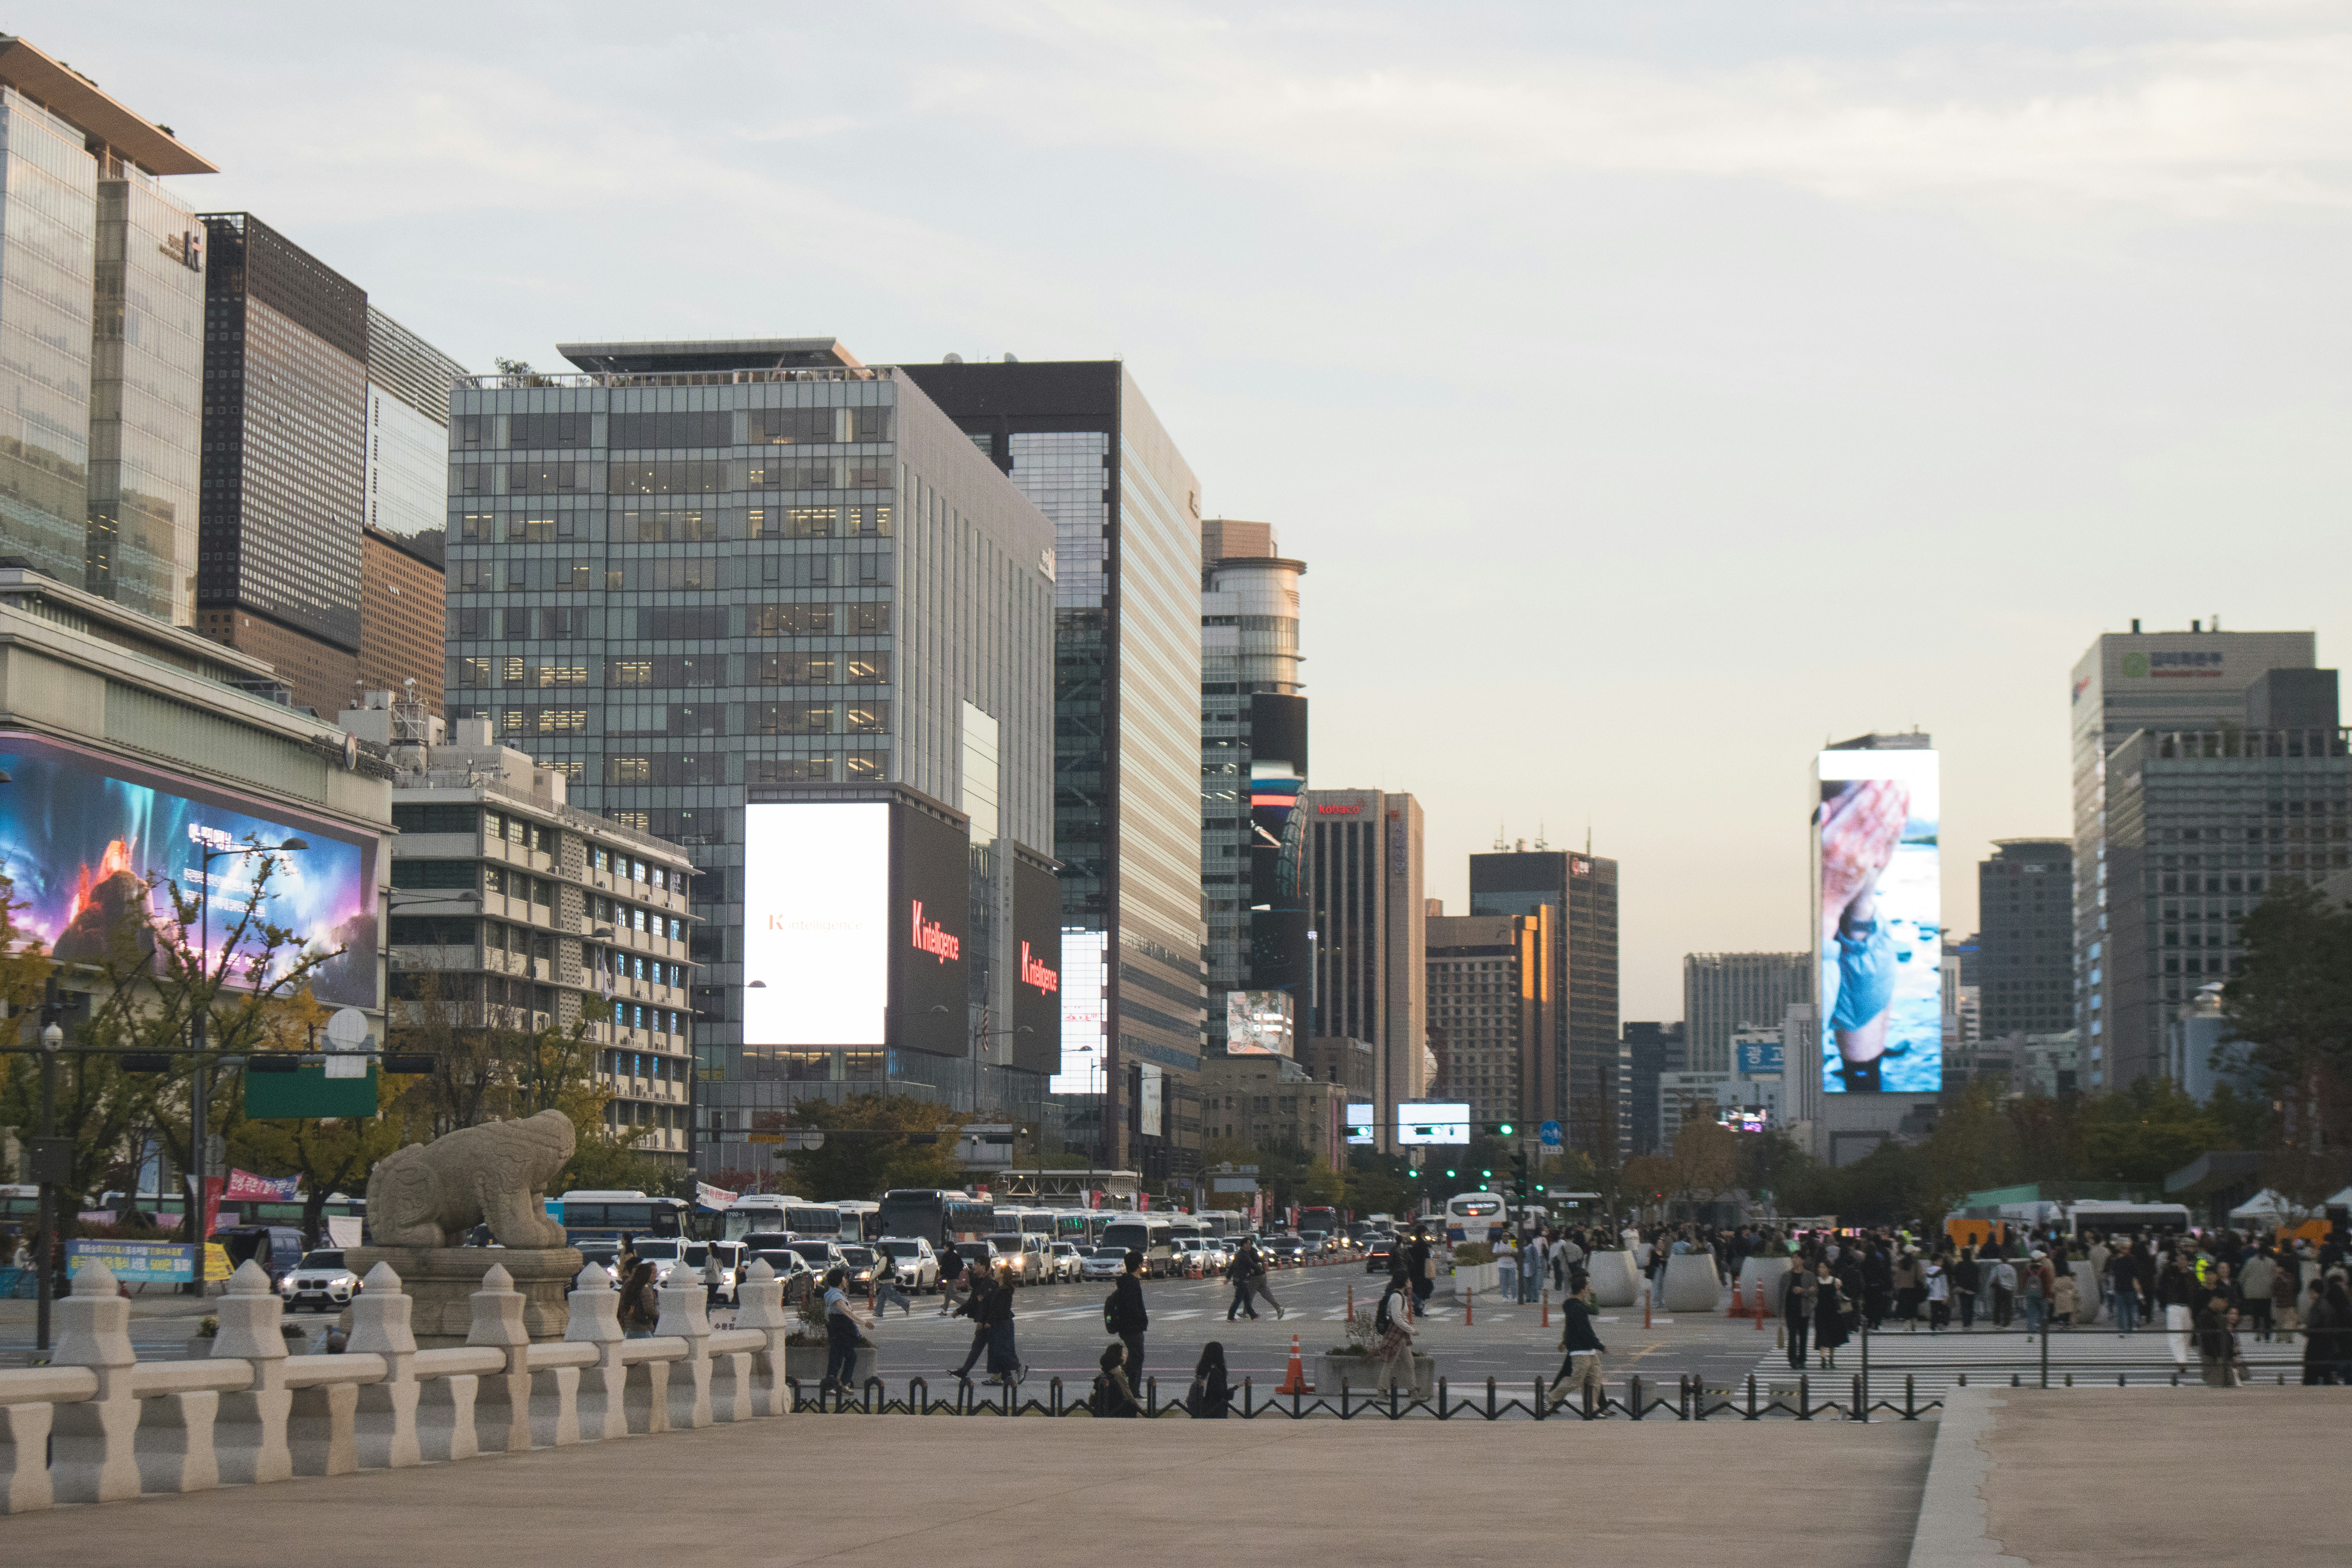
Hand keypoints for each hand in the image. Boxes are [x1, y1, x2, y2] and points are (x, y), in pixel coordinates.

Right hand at [1818, 779, 1907, 941]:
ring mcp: (1861, 856)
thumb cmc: (1817, 866)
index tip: (1879, 778)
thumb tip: (1826, 806)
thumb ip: (1820, 824)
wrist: (1824, 899)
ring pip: (1881, 827)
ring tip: (1901, 790)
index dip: (1870, 793)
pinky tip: (1900, 815)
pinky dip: (1894, 828)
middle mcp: (1848, 846)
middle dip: (1885, 794)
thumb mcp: (1813, 843)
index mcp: (1833, 837)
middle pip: (1872, 815)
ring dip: (1894, 806)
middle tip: (1895, 778)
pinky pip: (1885, 842)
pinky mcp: (1869, 865)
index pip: (1857, 811)